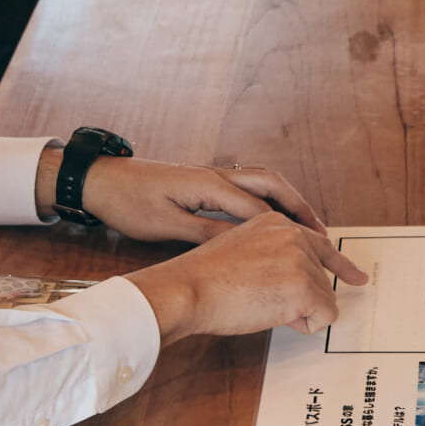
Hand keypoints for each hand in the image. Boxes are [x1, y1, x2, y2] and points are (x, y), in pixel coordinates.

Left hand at [36, 149, 327, 242]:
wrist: (101, 179)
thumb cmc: (129, 202)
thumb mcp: (166, 224)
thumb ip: (205, 232)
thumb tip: (242, 244)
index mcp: (209, 185)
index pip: (260, 206)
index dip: (289, 228)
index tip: (312, 249)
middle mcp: (217, 175)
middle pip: (273, 185)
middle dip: (301, 208)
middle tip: (324, 234)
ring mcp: (212, 177)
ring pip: (263, 183)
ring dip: (289, 201)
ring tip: (308, 227)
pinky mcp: (204, 183)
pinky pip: (248, 188)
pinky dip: (269, 202)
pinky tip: (274, 221)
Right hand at [124, 214, 367, 343]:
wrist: (189, 289)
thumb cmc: (205, 278)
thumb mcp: (242, 248)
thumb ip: (274, 255)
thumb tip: (300, 283)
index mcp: (277, 221)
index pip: (321, 244)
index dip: (341, 267)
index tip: (357, 278)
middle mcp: (293, 234)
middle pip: (322, 279)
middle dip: (301, 299)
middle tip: (264, 302)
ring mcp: (300, 259)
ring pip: (324, 299)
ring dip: (299, 312)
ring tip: (261, 305)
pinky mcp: (303, 286)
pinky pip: (324, 316)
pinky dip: (306, 325)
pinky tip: (275, 316)